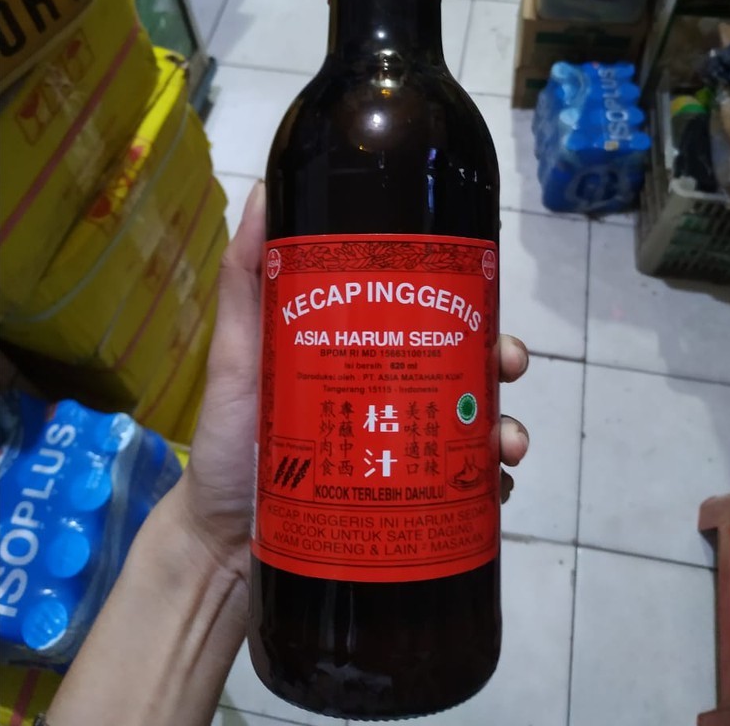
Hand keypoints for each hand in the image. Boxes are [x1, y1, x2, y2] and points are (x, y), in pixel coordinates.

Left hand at [178, 181, 530, 574]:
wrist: (223, 538)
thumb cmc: (228, 439)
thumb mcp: (237, 352)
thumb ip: (244, 278)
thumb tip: (265, 193)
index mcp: (364, 354)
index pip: (427, 318)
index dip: (466, 305)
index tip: (484, 298)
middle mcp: (393, 396)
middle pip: (465, 367)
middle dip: (499, 360)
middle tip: (506, 364)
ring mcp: (404, 450)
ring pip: (475, 427)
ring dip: (505, 426)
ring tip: (506, 441)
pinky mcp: (408, 501)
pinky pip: (464, 491)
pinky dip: (490, 488)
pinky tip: (495, 490)